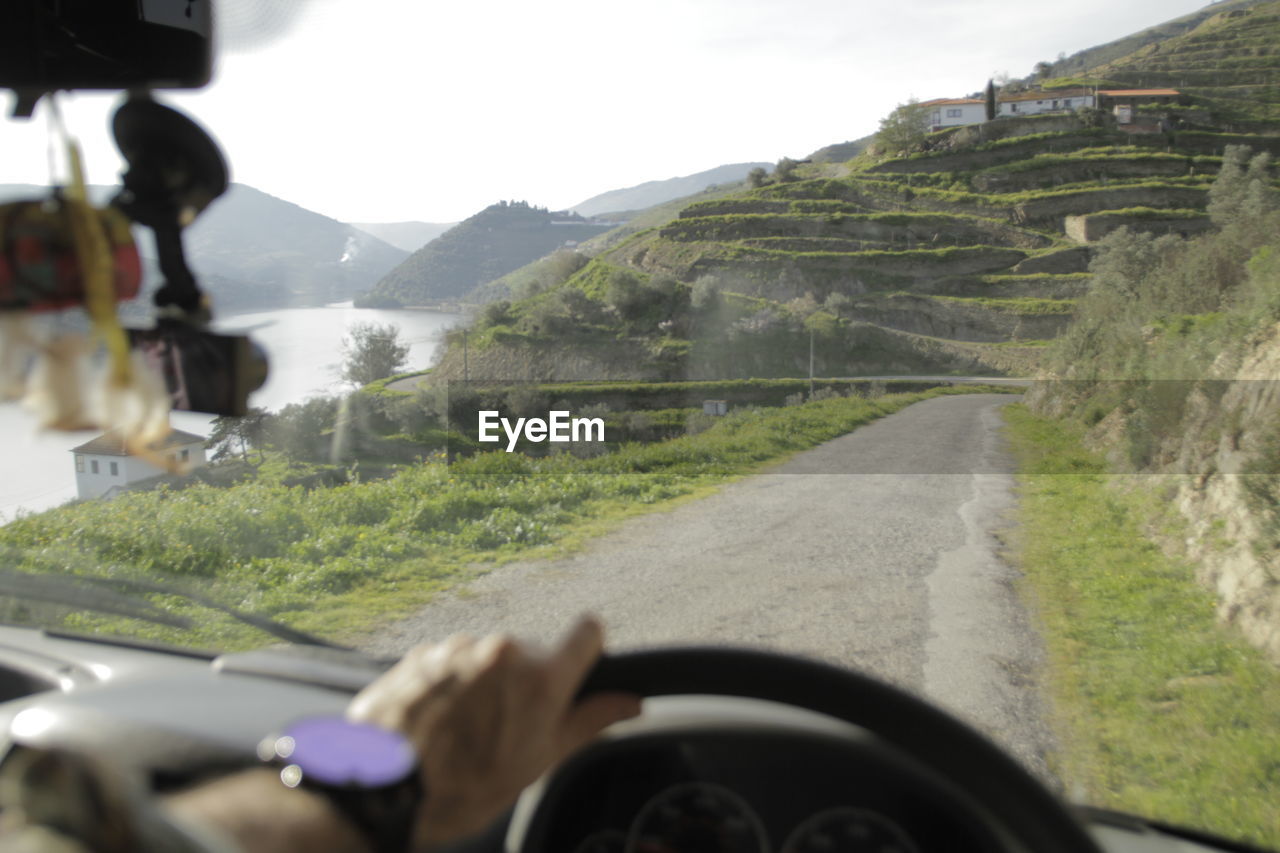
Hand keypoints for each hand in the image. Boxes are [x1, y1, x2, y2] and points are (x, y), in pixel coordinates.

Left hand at [347, 615, 640, 848]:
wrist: (382, 789)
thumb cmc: (462, 786)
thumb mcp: (538, 763)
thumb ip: (587, 723)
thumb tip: (629, 703)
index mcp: (540, 677)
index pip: (588, 630)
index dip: (588, 649)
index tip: (579, 668)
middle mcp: (502, 650)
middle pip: (534, 652)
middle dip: (528, 682)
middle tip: (510, 727)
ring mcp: (459, 647)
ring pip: (491, 658)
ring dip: (487, 684)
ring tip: (464, 731)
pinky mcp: (423, 652)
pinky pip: (453, 661)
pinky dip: (452, 685)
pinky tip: (438, 722)